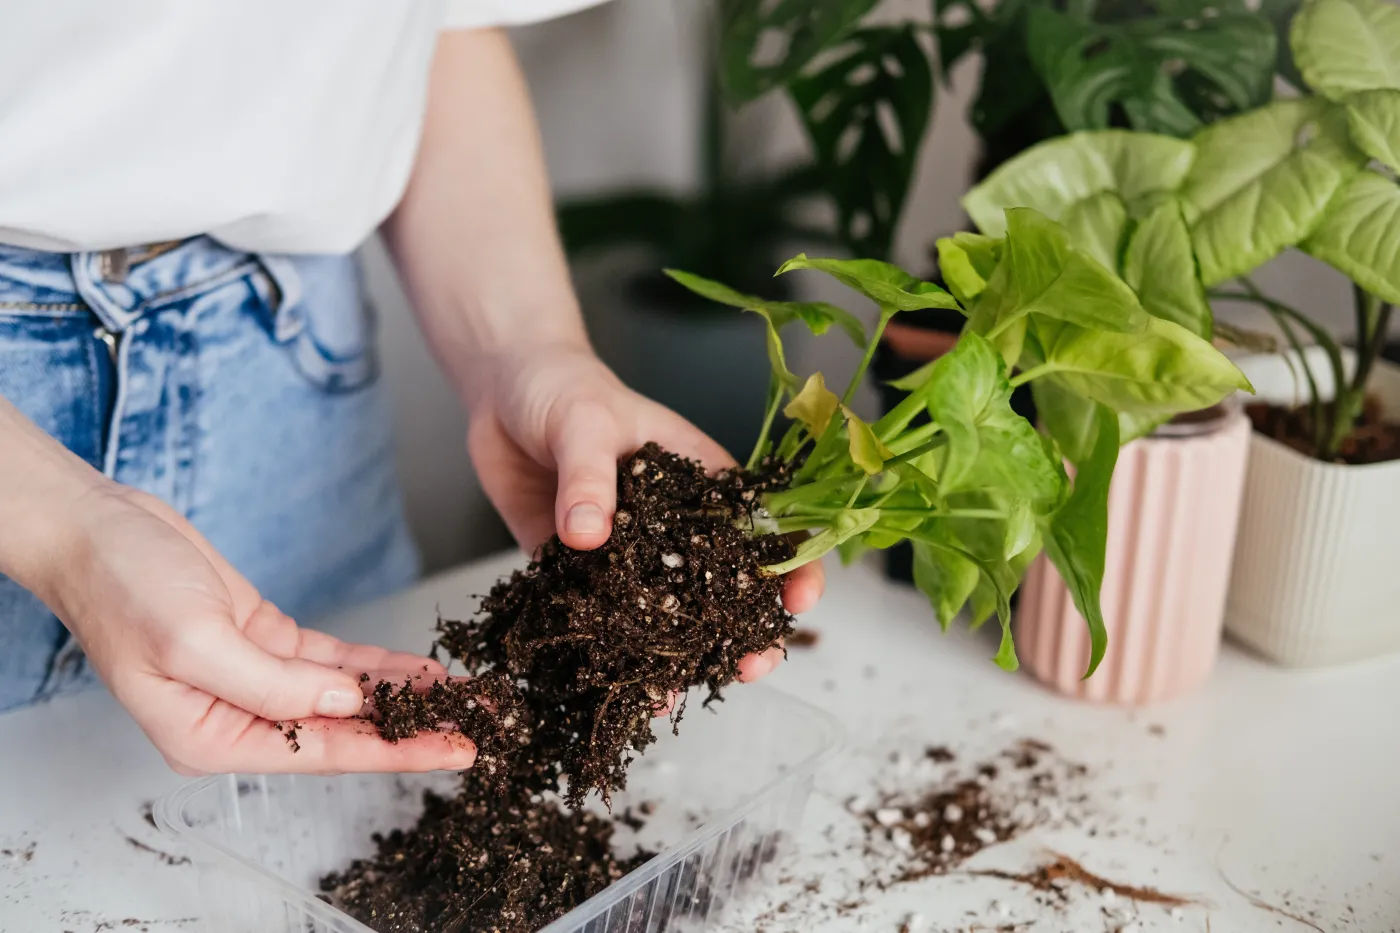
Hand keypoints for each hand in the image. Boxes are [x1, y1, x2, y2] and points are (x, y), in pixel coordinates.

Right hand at [37, 484, 474, 774]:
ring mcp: (254, 679)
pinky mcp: (264, 641)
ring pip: (345, 696)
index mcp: (211, 738)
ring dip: (403, 695)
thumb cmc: (122, 587)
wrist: (97, 530)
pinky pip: (333, 661)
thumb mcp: (194, 642)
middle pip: (344, 731)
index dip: (398, 753)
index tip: (453, 752)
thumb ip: (274, 686)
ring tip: (461, 696)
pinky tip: (418, 668)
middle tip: (477, 725)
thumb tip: (346, 706)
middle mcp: (237, 717)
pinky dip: (375, 663)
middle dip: (412, 728)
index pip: (326, 755)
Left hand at [465, 343, 824, 681]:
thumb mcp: (584, 422)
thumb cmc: (562, 388)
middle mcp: (673, 527)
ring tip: (674, 693)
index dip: (792, 566)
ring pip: (664, 616)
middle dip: (743, 631)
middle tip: (749, 667)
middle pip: (723, 587)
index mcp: (700, 481)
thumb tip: (589, 536)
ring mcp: (627, 555)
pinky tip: (613, 686)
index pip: (762, 527)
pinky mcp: (576, 573)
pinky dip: (608, 655)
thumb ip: (590, 476)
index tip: (798, 601)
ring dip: (675, 657)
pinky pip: (598, 621)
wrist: (501, 392)